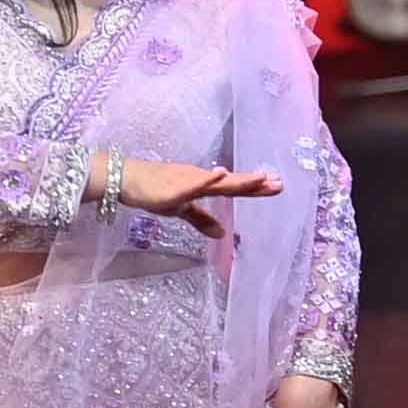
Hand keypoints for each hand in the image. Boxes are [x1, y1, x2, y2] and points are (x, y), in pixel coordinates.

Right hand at [110, 157, 277, 227]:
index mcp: (204, 185)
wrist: (128, 180)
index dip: (255, 188)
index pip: (234, 188)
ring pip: (218, 183)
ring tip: (261, 178)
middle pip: (232, 184)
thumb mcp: (182, 209)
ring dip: (239, 180)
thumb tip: (222, 234)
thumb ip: (202, 220)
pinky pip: (193, 184)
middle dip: (255, 184)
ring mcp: (188, 182)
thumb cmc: (154, 191)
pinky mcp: (174, 189)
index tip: (276, 186)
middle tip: (279, 184)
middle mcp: (200, 180)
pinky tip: (220, 174)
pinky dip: (207, 179)